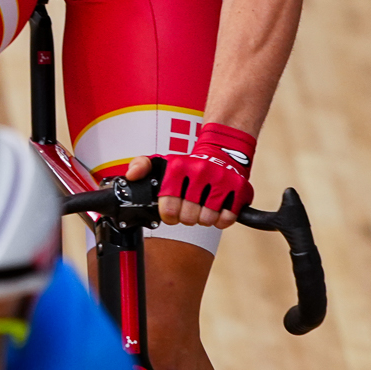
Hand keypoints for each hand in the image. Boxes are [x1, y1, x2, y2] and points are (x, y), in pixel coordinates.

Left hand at [139, 122, 256, 227]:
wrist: (223, 150)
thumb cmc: (190, 164)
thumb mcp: (162, 161)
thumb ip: (141, 166)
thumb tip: (131, 176)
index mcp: (179, 167)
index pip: (168, 207)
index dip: (169, 214)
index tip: (171, 211)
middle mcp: (200, 172)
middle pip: (189, 217)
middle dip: (187, 217)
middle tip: (189, 208)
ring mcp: (221, 180)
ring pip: (207, 219)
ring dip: (204, 217)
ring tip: (202, 206)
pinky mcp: (239, 189)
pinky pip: (227, 218)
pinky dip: (222, 219)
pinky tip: (217, 208)